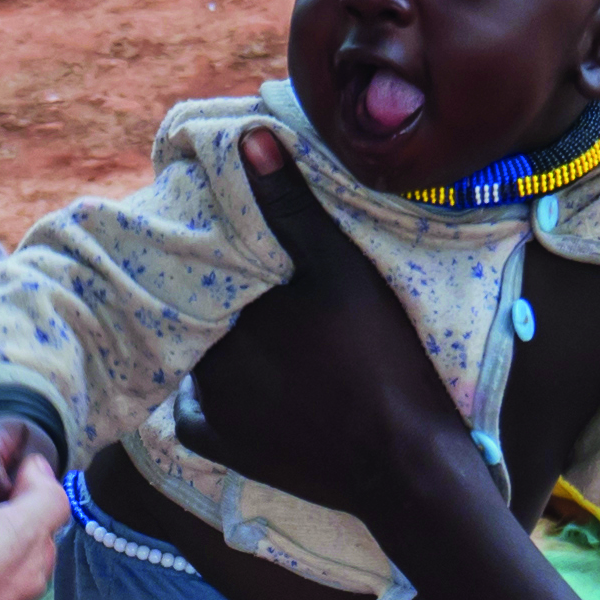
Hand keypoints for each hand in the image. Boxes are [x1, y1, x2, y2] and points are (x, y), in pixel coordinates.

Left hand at [180, 128, 476, 514]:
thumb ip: (289, 205)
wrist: (404, 461)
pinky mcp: (227, 450)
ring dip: (217, 344)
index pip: (203, 271)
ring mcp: (212, 411)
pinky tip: (243, 385)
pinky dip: (210, 401)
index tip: (247, 250)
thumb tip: (248, 138)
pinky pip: (196, 417)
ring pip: (197, 359)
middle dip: (217, 298)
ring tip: (259, 330)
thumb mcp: (339, 269)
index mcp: (224, 315)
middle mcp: (202, 362)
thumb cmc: (378, 357)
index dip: (221, 254)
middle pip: (199, 315)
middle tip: (257, 289)